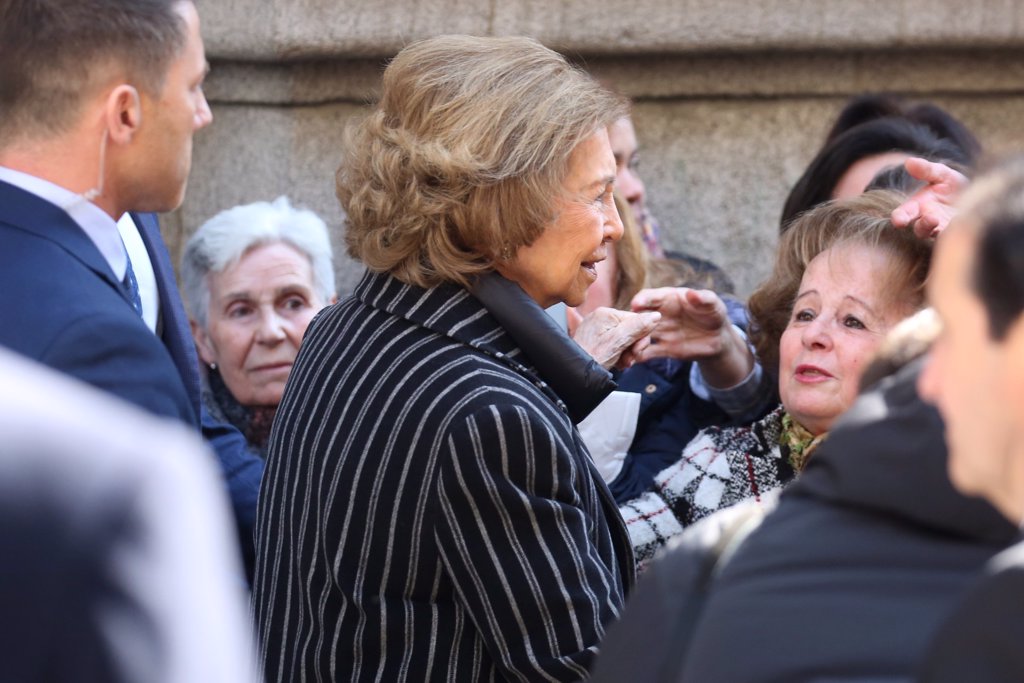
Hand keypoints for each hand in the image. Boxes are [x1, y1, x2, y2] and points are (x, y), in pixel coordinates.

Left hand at [569, 307, 660, 370]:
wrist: (573, 374)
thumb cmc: (591, 358)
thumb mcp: (618, 343)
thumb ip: (637, 327)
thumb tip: (655, 315)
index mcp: (606, 314)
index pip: (637, 321)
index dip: (641, 339)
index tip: (636, 352)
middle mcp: (601, 318)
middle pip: (631, 330)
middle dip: (633, 347)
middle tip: (627, 360)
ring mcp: (598, 329)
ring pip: (625, 339)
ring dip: (627, 353)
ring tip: (620, 363)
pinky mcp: (596, 339)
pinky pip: (615, 344)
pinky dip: (618, 355)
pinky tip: (615, 362)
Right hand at [630, 287, 753, 387]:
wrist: (718, 338)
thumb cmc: (713, 314)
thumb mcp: (713, 304)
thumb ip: (703, 298)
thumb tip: (692, 293)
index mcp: (668, 299)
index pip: (650, 296)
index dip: (642, 299)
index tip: (636, 304)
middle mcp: (658, 314)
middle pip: (638, 317)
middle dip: (630, 323)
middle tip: (627, 330)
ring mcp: (658, 332)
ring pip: (638, 336)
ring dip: (631, 341)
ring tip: (631, 349)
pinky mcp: (662, 349)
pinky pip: (646, 353)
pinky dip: (637, 357)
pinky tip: (633, 361)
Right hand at [891, 157, 968, 238]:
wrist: (978, 195)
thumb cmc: (953, 185)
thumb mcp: (941, 174)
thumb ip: (926, 170)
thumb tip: (908, 161)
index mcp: (918, 206)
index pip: (904, 214)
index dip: (900, 217)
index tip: (899, 220)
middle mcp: (928, 220)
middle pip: (919, 228)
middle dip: (923, 225)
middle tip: (931, 218)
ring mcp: (942, 229)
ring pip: (936, 234)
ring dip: (941, 230)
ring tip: (948, 220)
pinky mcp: (958, 233)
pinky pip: (955, 235)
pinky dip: (957, 230)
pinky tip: (962, 220)